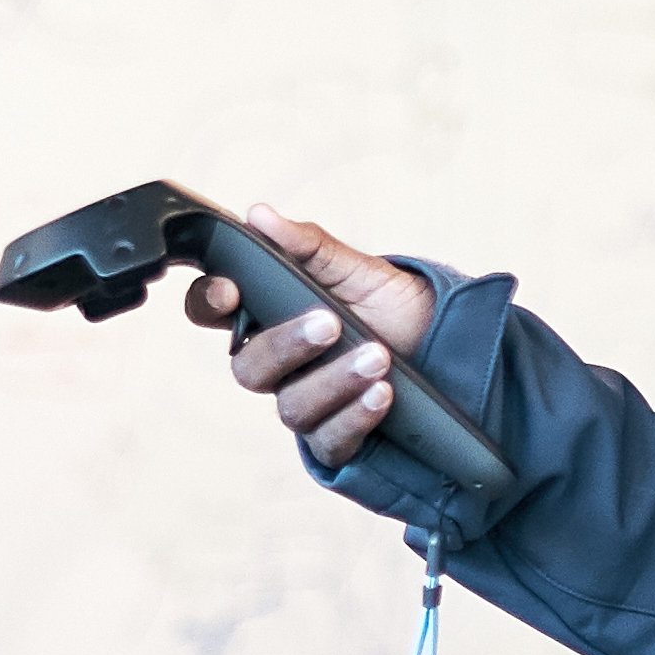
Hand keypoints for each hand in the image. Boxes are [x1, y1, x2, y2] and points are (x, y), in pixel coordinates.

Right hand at [189, 209, 437, 471]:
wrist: (445, 344)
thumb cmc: (388, 304)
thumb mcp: (355, 268)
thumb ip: (307, 246)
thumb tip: (260, 214)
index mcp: (268, 314)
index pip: (214, 311)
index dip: (209, 302)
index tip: (231, 291)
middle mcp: (278, 364)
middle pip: (248, 367)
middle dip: (286, 345)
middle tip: (330, 322)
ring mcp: (304, 403)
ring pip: (292, 407)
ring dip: (334, 381)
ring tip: (378, 356)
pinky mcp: (334, 439)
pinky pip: (329, 440)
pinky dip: (354, 417)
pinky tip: (381, 394)